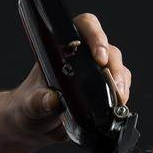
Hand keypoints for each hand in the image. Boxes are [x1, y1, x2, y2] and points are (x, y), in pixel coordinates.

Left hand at [6, 12, 130, 144]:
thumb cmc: (29, 105)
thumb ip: (38, 101)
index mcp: (62, 48)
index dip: (96, 36)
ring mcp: (94, 72)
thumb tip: (51, 100)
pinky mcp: (103, 89)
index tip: (99, 56)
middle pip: (107, 48)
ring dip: (121, 80)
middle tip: (114, 83)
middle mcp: (81, 56)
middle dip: (113, 65)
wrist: (36, 126)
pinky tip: (119, 104)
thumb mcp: (29, 104)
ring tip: (119, 97)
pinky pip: (120, 85)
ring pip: (117, 66)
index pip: (84, 27)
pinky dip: (122, 93)